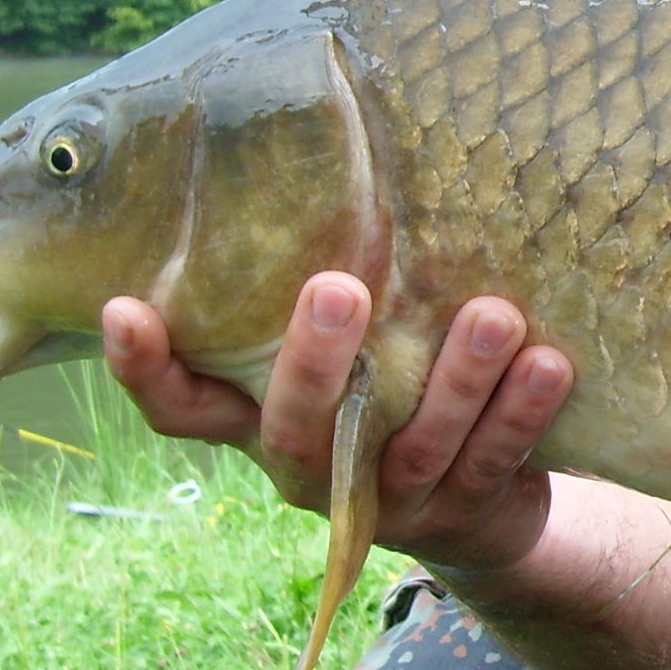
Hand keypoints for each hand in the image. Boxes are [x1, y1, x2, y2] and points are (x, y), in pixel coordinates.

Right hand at [102, 275, 573, 574]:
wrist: (483, 512)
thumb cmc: (396, 394)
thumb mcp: (353, 353)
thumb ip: (324, 296)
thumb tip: (335, 154)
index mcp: (265, 425)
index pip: (182, 410)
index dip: (144, 370)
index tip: (122, 307)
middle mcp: (314, 470)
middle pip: (293, 429)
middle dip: (315, 361)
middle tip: (339, 287)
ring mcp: (390, 502)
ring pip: (413, 446)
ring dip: (456, 381)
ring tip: (491, 315)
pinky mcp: (464, 514)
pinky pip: (491, 462)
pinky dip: (519, 413)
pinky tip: (547, 363)